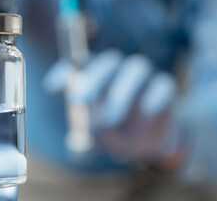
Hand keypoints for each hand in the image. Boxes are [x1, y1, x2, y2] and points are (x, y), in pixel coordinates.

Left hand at [44, 50, 176, 163]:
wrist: (153, 136)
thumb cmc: (118, 132)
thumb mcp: (98, 139)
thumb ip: (85, 145)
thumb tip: (76, 154)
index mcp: (99, 78)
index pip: (79, 66)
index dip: (64, 74)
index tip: (52, 90)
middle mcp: (120, 71)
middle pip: (108, 62)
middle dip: (93, 79)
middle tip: (80, 101)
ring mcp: (144, 77)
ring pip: (136, 69)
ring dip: (122, 92)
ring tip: (112, 119)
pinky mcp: (165, 88)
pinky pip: (162, 87)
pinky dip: (153, 101)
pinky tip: (144, 118)